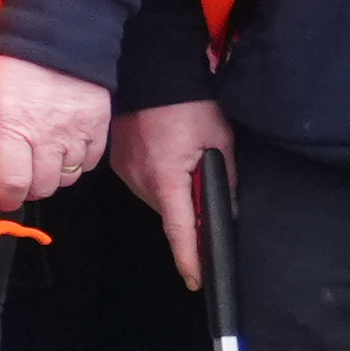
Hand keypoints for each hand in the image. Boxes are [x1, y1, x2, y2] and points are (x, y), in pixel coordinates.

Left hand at [0, 54, 113, 211]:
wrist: (56, 38)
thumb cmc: (14, 67)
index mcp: (14, 129)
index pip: (14, 183)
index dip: (8, 198)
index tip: (4, 199)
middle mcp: (47, 137)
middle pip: (43, 186)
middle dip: (29, 189)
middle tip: (21, 179)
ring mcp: (76, 134)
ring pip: (67, 178)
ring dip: (53, 177)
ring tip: (42, 160)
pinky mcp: (97, 127)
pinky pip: (90, 163)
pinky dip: (77, 165)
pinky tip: (64, 151)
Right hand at [113, 99, 237, 283]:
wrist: (152, 69)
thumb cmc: (189, 103)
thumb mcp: (219, 140)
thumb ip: (224, 178)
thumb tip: (229, 208)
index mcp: (166, 176)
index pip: (179, 228)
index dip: (189, 257)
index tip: (196, 280)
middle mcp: (139, 178)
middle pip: (169, 214)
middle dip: (190, 216)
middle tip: (210, 204)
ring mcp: (125, 169)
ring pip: (157, 199)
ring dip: (175, 197)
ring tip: (190, 172)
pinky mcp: (120, 160)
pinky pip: (145, 183)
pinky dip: (162, 182)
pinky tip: (173, 162)